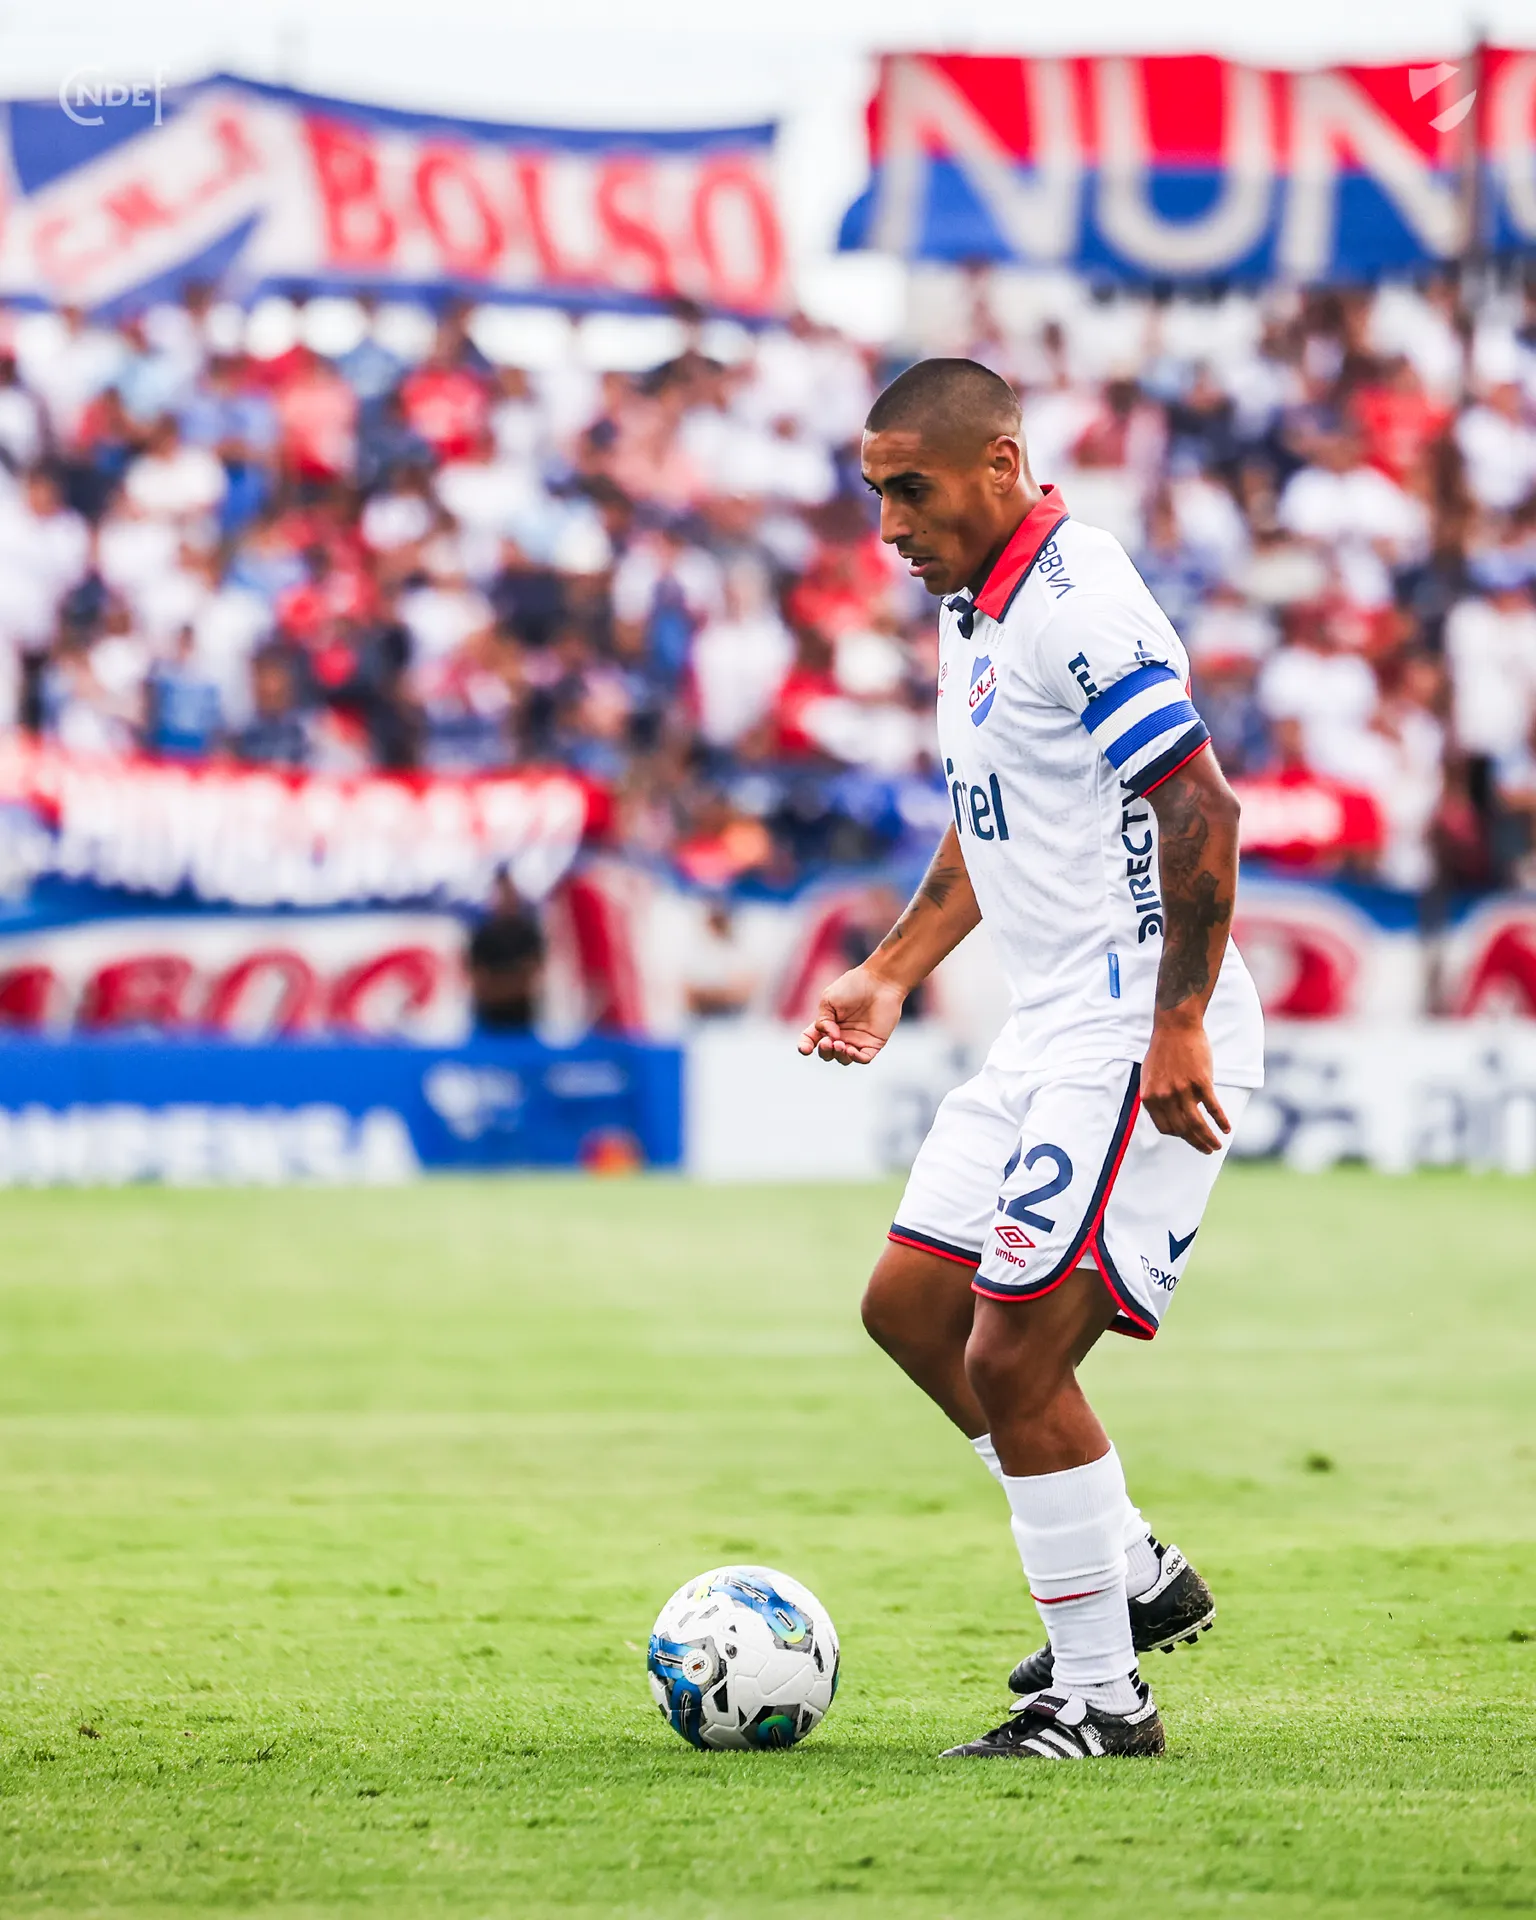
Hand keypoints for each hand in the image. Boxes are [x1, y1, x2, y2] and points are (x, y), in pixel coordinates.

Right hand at [797, 964, 906, 1065]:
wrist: (879, 981)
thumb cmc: (853, 986)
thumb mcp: (828, 1000)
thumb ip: (823, 1020)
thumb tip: (831, 1038)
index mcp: (828, 1022)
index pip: (812, 1039)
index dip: (805, 1046)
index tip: (805, 1049)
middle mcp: (841, 1033)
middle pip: (827, 1053)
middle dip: (824, 1051)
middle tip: (828, 1041)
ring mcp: (857, 1039)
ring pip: (843, 1058)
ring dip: (838, 1055)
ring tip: (839, 1043)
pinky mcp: (873, 1043)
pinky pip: (862, 1058)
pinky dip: (854, 1058)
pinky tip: (850, 1050)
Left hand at [1140, 1017, 1229, 1153]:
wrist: (1176, 1027)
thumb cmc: (1164, 1050)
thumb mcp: (1150, 1076)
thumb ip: (1156, 1096)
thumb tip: (1167, 1115)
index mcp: (1149, 1097)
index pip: (1165, 1127)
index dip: (1178, 1135)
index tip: (1188, 1136)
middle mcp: (1164, 1097)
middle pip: (1182, 1130)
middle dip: (1196, 1143)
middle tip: (1207, 1150)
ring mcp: (1183, 1090)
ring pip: (1197, 1124)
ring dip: (1208, 1139)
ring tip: (1217, 1146)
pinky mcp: (1201, 1082)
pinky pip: (1213, 1108)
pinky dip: (1220, 1121)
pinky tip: (1227, 1128)